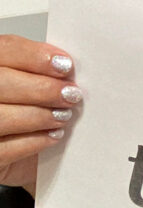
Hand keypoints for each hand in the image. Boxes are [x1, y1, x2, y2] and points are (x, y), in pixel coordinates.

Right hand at [0, 35, 81, 188]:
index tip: (65, 65)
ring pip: (2, 117)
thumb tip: (67, 65)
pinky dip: (34, 141)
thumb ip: (41, 71)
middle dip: (42, 88)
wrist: (19, 159)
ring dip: (40, 116)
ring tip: (64, 116)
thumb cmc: (24, 115)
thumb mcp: (31, 86)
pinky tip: (53, 135)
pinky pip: (5, 148)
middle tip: (70, 94)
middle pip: (1, 82)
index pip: (5, 49)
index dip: (34, 55)